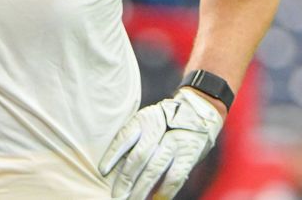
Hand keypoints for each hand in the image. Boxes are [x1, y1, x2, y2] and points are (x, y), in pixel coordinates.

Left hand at [98, 89, 223, 199]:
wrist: (199, 110)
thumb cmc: (166, 120)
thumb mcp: (148, 120)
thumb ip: (136, 138)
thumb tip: (116, 165)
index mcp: (144, 119)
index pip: (125, 137)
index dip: (112, 155)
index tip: (103, 171)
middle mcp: (159, 129)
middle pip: (138, 157)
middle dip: (125, 179)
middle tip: (116, 195)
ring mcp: (175, 142)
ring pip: (154, 169)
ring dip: (141, 189)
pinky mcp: (188, 155)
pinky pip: (174, 177)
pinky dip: (164, 191)